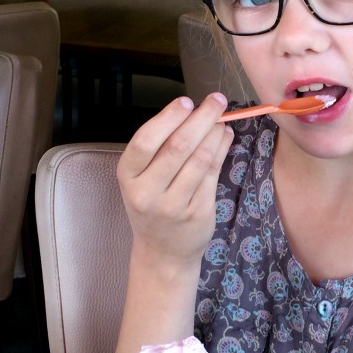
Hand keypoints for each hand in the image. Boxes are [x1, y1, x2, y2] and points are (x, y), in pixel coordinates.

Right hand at [117, 94, 233, 275]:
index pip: (145, 141)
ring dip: (215, 133)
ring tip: (222, 118)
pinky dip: (221, 150)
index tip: (186, 101)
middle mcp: (147, 192)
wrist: (163, 252)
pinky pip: (213, 174)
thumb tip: (191, 110)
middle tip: (216, 100)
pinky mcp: (198, 213)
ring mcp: (173, 205)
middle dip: (201, 118)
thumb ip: (159, 149)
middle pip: (178, 146)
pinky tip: (225, 137)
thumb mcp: (142, 179)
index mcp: (127, 177)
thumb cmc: (153, 205)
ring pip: (199, 159)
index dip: (168, 117)